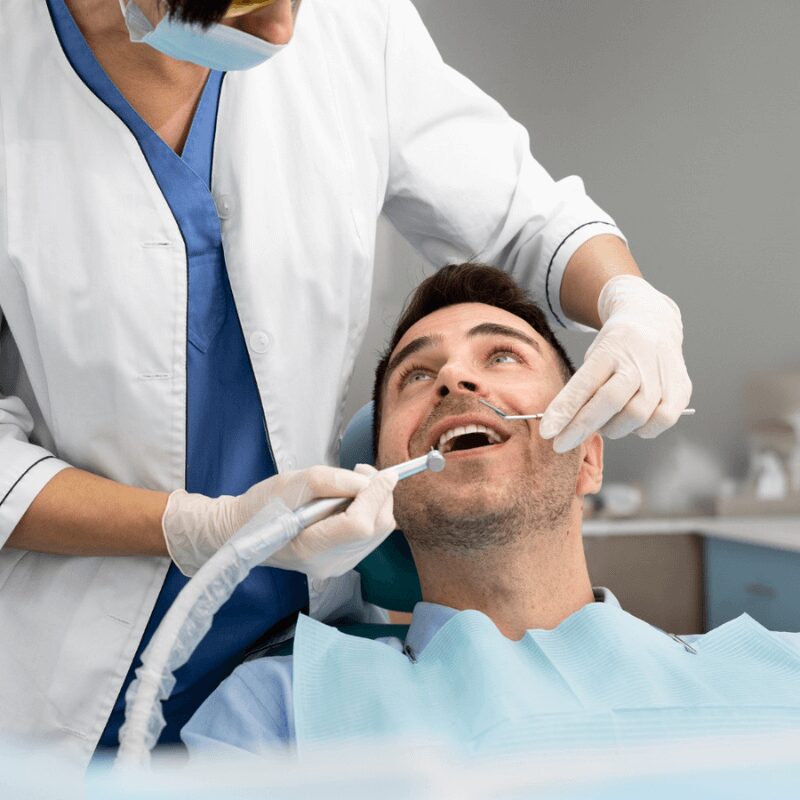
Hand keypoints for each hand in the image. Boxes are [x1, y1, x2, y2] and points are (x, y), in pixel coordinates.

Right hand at [162, 464, 395, 575]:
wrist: (244, 531)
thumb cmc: (264, 505)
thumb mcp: (294, 482)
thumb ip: (334, 481)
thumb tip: (369, 481)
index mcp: (312, 547)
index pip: (361, 524)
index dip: (377, 495)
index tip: (385, 473)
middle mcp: (330, 564)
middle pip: (378, 528)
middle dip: (380, 496)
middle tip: (363, 472)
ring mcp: (338, 567)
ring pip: (379, 532)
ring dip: (376, 503)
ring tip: (355, 484)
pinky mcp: (343, 562)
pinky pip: (370, 536)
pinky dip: (369, 513)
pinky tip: (349, 502)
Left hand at [540, 275, 691, 452]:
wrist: (653, 321)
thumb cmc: (615, 348)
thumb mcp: (593, 358)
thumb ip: (581, 391)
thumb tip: (561, 428)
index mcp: (610, 349)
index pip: (584, 384)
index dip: (564, 411)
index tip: (546, 432)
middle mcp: (639, 360)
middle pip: (611, 402)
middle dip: (582, 428)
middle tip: (564, 441)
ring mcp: (663, 374)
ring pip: (636, 417)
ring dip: (614, 428)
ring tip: (605, 419)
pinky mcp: (682, 388)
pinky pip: (660, 422)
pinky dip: (642, 428)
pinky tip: (633, 419)